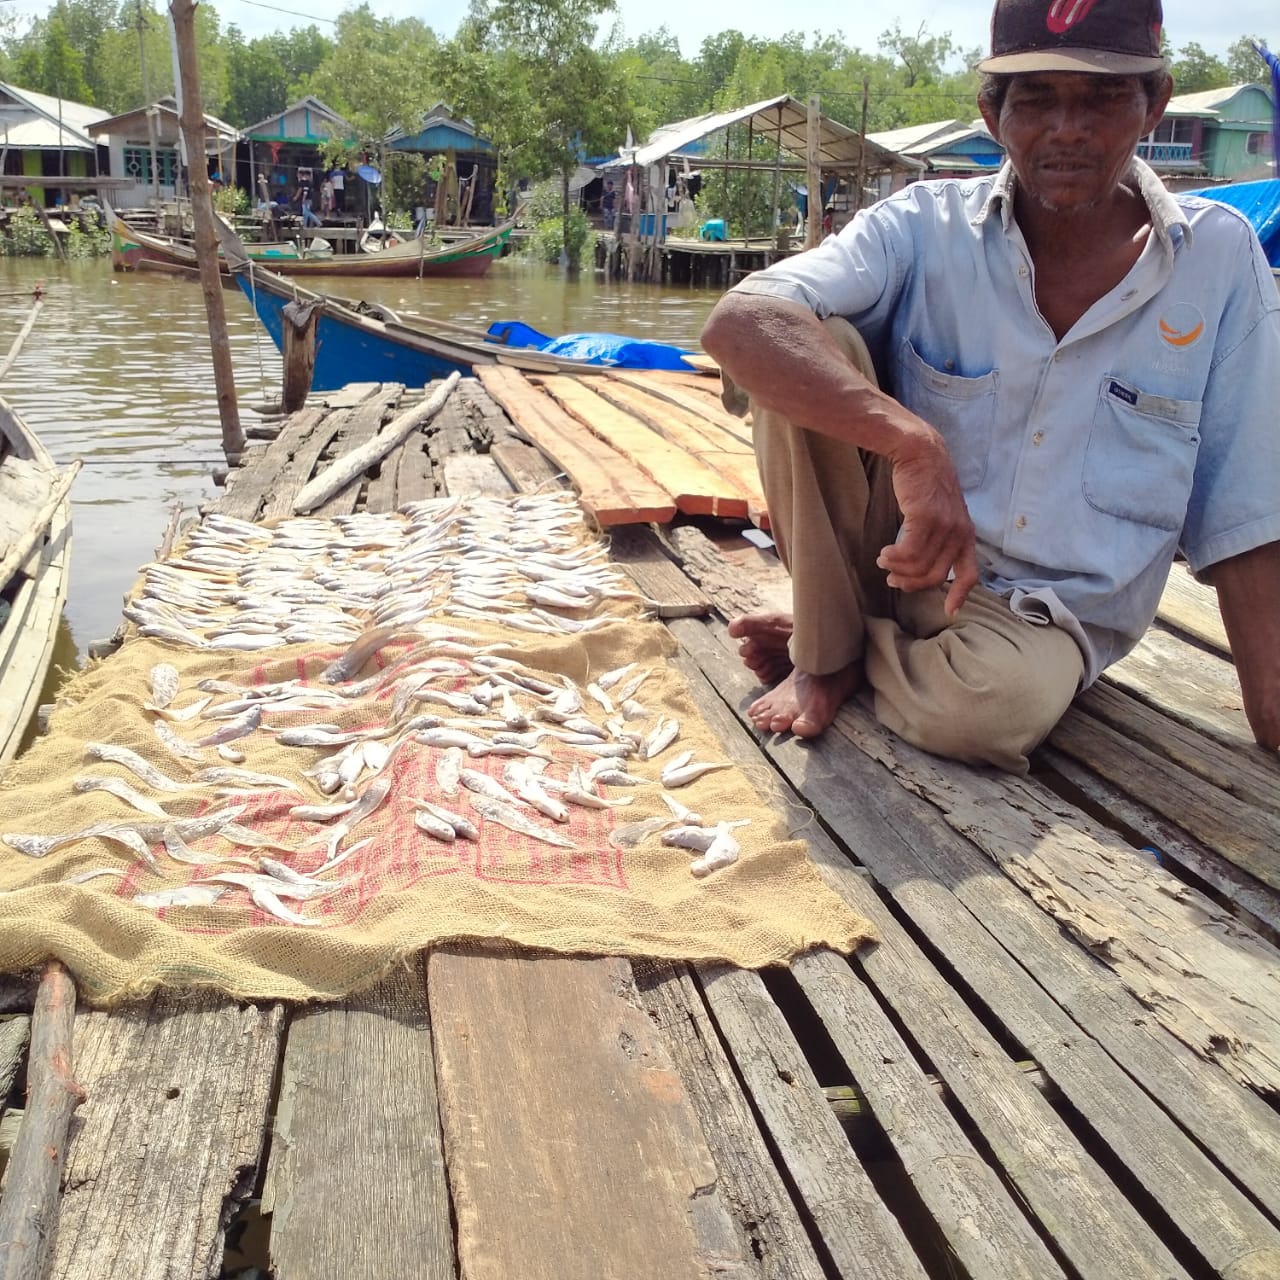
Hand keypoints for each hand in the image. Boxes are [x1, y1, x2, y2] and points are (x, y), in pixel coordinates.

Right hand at [878, 434, 978, 615]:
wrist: (920, 452)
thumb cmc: (926, 483)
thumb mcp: (941, 513)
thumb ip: (940, 537)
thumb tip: (923, 564)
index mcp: (966, 534)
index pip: (971, 574)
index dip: (960, 595)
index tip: (949, 611)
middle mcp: (959, 533)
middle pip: (935, 577)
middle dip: (911, 584)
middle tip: (893, 580)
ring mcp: (943, 525)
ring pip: (918, 566)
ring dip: (897, 569)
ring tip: (884, 561)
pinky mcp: (925, 517)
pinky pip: (908, 552)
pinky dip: (893, 558)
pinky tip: (884, 552)